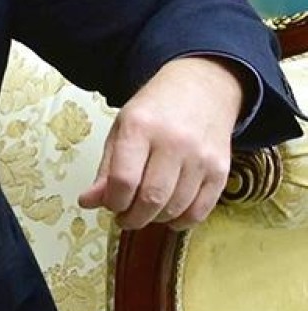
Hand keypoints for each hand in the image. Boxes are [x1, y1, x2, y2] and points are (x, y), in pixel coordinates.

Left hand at [78, 56, 245, 229]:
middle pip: (151, 198)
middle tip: (125, 218)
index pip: (123, 179)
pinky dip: (181, 221)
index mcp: (139, 127)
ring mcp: (201, 157)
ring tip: (145, 211)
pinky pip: (200, 210)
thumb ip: (106, 169)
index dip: (113, 202)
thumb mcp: (121, 129)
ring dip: (155, 219)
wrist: (202, 90)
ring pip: (175, 207)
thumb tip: (88, 202)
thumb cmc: (155, 111)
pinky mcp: (221, 170)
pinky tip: (169, 214)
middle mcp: (173, 142)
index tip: (110, 206)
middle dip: (133, 218)